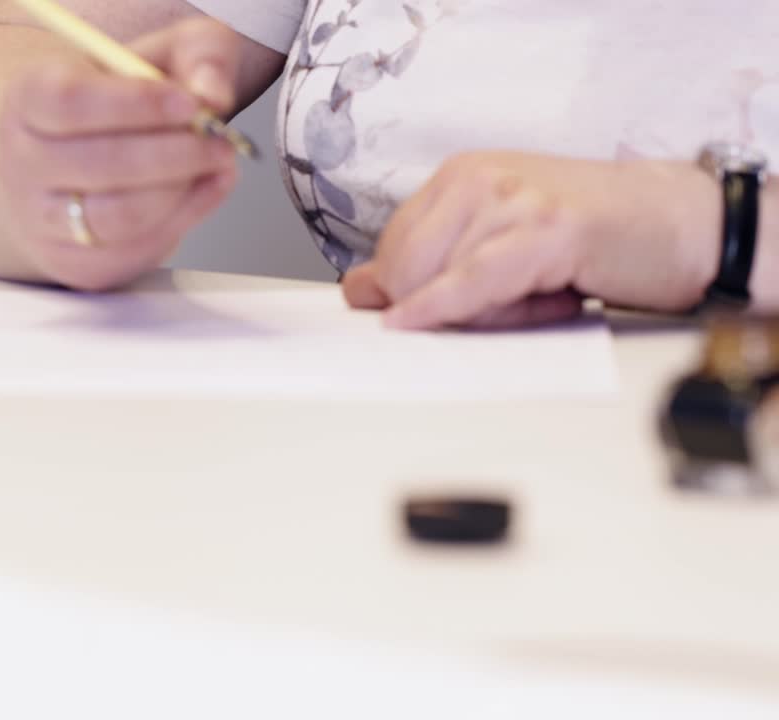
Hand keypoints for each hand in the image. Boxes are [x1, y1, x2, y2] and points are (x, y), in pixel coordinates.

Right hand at [0, 17, 242, 290]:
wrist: (79, 162)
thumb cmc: (123, 105)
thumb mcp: (161, 54)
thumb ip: (198, 55)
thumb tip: (212, 94)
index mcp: (29, 98)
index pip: (70, 101)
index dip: (136, 103)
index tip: (189, 102)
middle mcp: (23, 163)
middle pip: (100, 164)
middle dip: (175, 154)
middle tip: (218, 140)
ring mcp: (42, 221)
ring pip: (119, 217)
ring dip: (181, 191)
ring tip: (216, 164)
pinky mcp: (75, 263)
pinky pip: (134, 251)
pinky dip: (181, 221)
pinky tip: (202, 191)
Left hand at [342, 152, 721, 328]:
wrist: (681, 225)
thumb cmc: (591, 242)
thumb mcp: (497, 245)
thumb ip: (431, 261)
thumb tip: (358, 290)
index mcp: (460, 175)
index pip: (391, 246)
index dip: (397, 290)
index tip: (416, 314)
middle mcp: (478, 176)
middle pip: (402, 263)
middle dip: (430, 304)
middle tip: (504, 310)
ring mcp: (512, 198)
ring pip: (437, 277)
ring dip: (476, 315)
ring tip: (539, 300)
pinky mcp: (546, 229)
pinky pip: (471, 281)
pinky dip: (440, 308)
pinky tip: (415, 321)